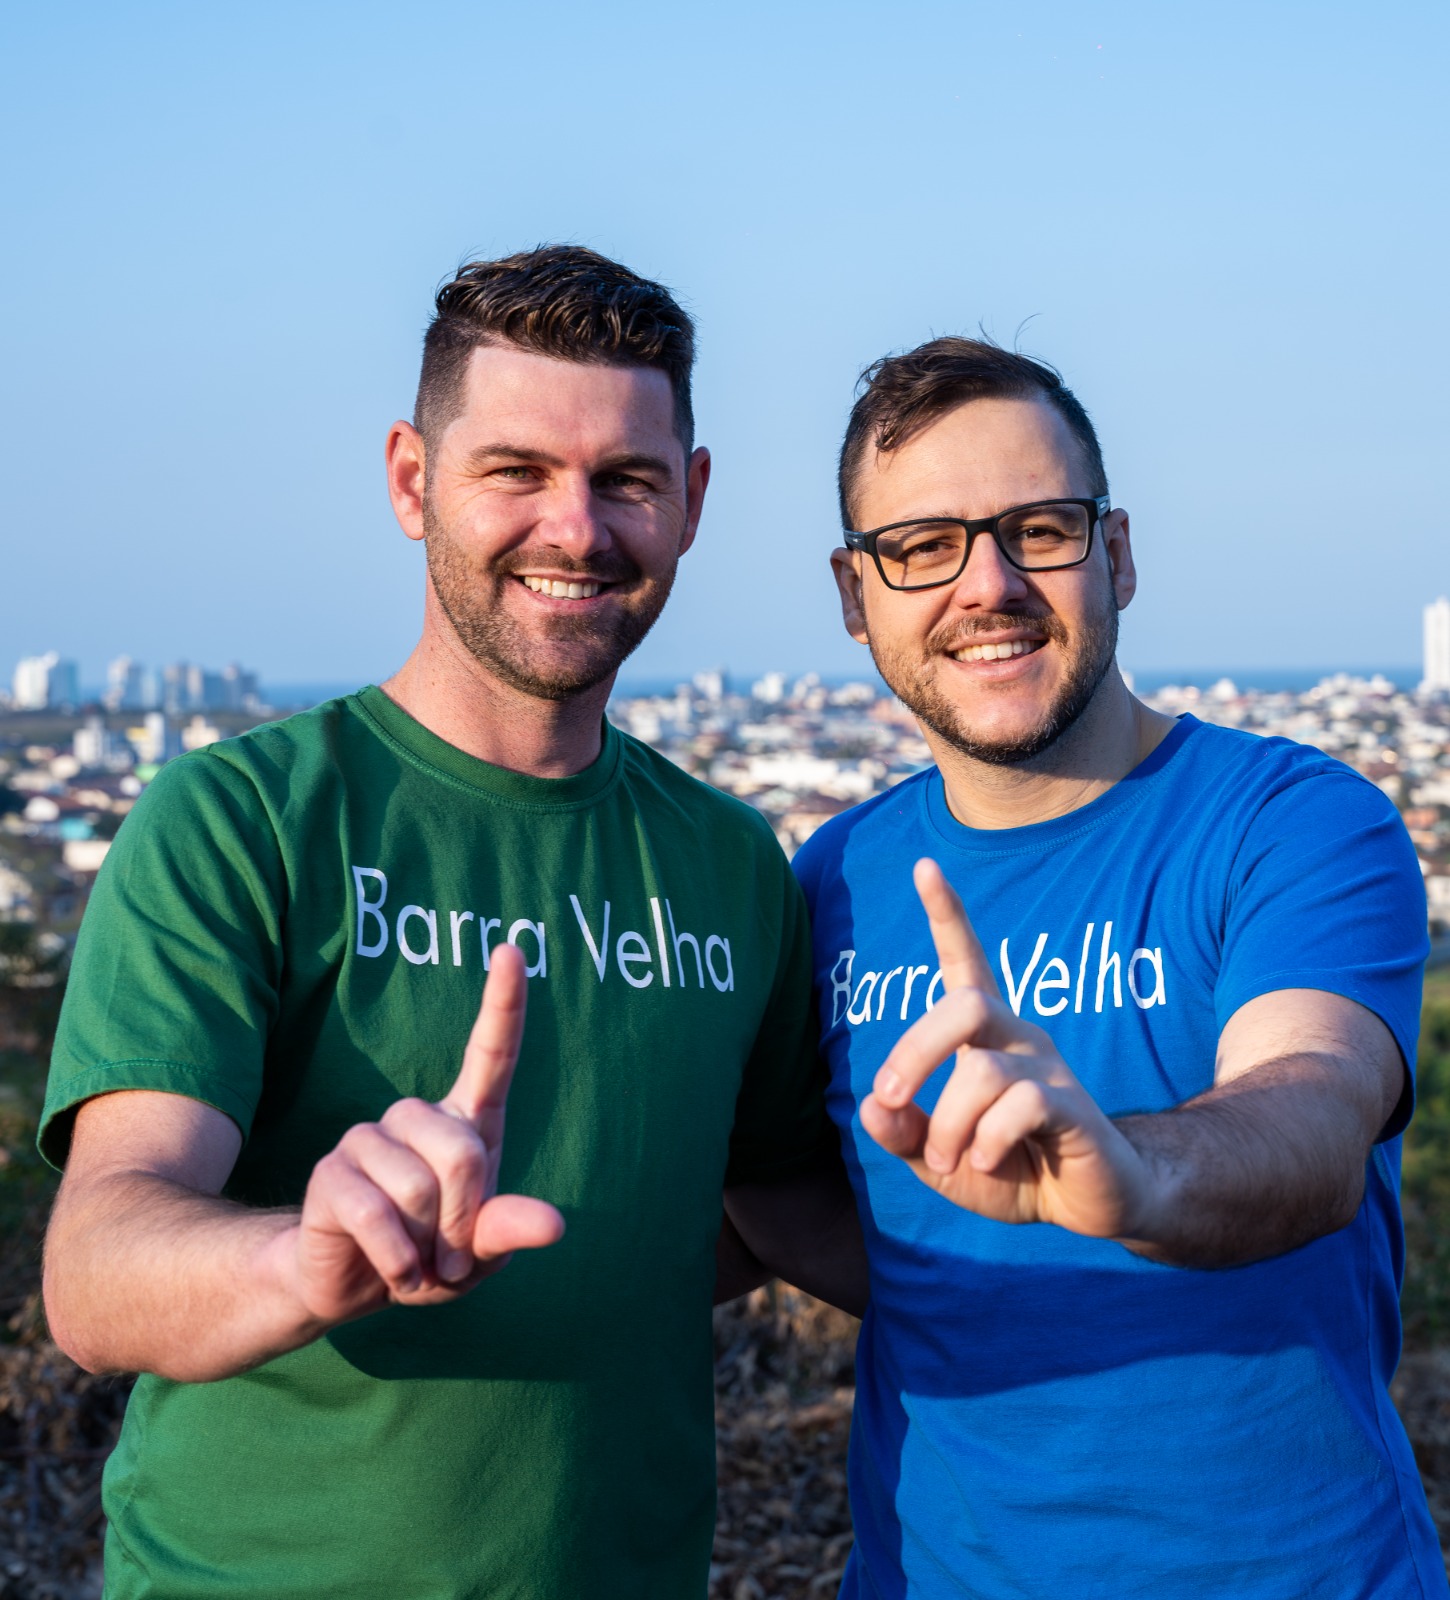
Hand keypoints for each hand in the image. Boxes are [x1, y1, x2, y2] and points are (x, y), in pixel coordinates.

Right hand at [288, 942, 564, 1325]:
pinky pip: (376, 1216)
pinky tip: (395, 1274)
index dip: (504, 1003)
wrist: (354, 1287)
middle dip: (464, 1220)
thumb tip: (553, 1225)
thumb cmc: (430, 1257)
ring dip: (426, 1244)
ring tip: (417, 1258)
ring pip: (419, 1187)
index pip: (492, 1053)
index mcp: (466, 1123)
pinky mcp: (331, 1172)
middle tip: (449, 1257)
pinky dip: (397, 1262)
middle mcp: (416, 1117)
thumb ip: (509, 1231)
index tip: (513, 947)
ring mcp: (368, 1138)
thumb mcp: (480, 1253)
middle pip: (463, 1155)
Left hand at [860, 860, 1156, 1239]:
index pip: (966, 960)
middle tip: (892, 1099)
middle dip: (914, 1051)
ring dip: (948, 1124)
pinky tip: (989, 1159)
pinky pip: (1021, 1105)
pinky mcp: (1074, 1107)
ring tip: (953, 1158)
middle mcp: (1018, 1036)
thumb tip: (870, 1107)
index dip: (948, 913)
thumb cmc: (1009, 1170)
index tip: (925, 865)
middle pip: (964, 1005)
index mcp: (985, 1035)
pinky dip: (988, 1140)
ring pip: (982, 1071)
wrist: (1085, 1206)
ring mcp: (1049, 1068)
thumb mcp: (938, 1158)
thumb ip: (902, 1133)